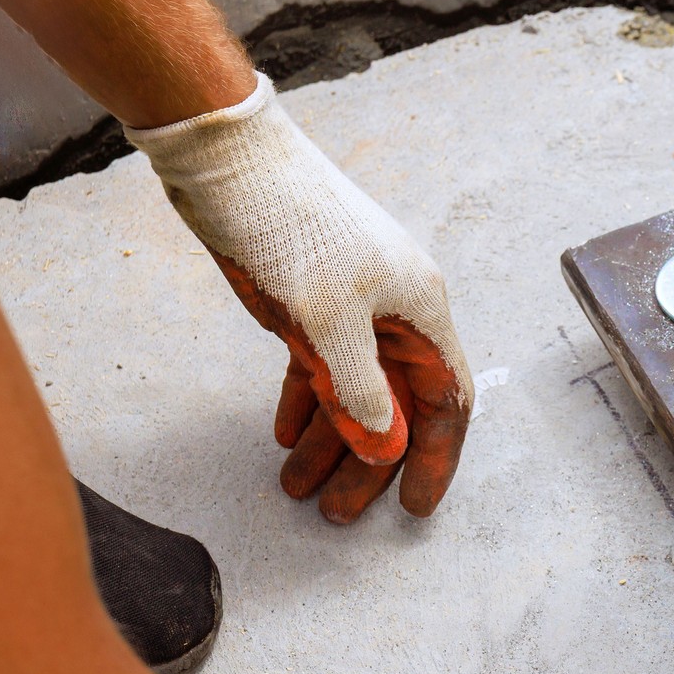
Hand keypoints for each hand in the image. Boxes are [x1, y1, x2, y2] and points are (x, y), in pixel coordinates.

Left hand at [126, 73, 472, 523]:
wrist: (228, 160)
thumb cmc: (290, 228)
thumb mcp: (327, 320)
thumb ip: (358, 390)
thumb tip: (384, 446)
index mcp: (420, 313)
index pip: (446, 402)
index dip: (434, 458)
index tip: (415, 507)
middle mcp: (395, 315)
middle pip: (396, 406)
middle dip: (369, 463)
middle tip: (340, 513)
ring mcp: (353, 309)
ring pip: (354, 391)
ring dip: (331, 441)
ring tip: (300, 488)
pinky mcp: (312, 302)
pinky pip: (320, 367)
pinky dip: (307, 403)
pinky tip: (286, 436)